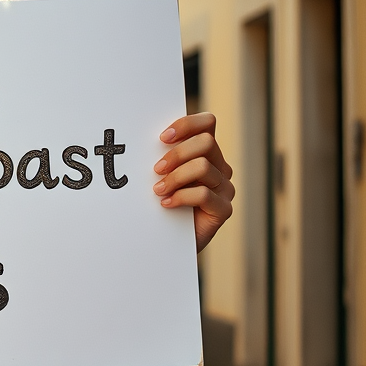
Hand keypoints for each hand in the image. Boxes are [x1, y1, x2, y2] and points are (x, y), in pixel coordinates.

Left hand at [153, 112, 233, 252]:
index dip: (186, 124)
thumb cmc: (161, 203)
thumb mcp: (160, 175)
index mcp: (206, 152)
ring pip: (204, 167)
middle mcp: (220, 167)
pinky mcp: (223, 209)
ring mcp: (225, 188)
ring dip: (175, 178)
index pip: (207, 123)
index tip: (162, 138)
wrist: (168, 241)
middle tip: (156, 170)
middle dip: (176, 154)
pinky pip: (204, 194)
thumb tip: (140, 138)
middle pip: (206, 142)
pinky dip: (181, 197)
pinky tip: (166, 204)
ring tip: (157, 190)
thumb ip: (161, 157)